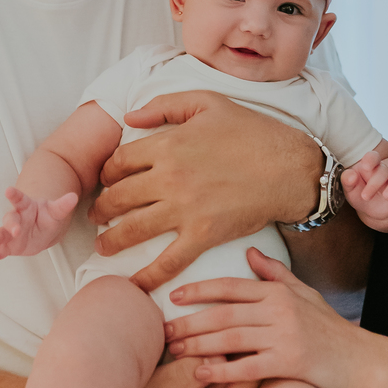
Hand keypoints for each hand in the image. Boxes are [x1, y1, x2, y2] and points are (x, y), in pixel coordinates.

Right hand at [0, 187, 77, 266]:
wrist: (43, 230)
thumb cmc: (47, 218)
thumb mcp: (56, 212)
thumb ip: (62, 206)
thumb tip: (73, 197)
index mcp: (25, 206)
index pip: (19, 199)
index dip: (14, 195)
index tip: (9, 190)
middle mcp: (15, 218)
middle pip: (10, 219)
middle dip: (11, 224)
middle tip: (15, 230)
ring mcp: (9, 233)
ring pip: (0, 234)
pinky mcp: (8, 246)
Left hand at [89, 91, 321, 291]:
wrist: (289, 168)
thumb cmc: (253, 132)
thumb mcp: (207, 103)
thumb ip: (164, 106)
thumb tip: (129, 116)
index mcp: (168, 145)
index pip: (119, 162)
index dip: (107, 174)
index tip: (107, 182)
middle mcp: (169, 178)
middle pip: (119, 197)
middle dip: (102, 208)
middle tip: (97, 216)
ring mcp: (184, 209)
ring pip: (133, 229)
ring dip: (112, 240)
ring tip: (103, 246)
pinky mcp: (203, 235)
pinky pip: (168, 261)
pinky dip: (148, 276)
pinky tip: (133, 284)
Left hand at [162, 248, 362, 387]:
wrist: (363, 360)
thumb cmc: (331, 329)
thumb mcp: (305, 294)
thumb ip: (275, 274)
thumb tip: (250, 251)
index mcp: (279, 292)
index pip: (231, 287)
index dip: (199, 291)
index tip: (173, 297)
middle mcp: (280, 310)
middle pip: (224, 314)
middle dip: (189, 322)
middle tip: (162, 331)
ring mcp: (284, 337)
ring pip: (230, 339)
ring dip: (198, 346)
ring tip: (174, 351)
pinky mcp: (290, 364)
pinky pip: (247, 367)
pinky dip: (222, 372)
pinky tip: (201, 375)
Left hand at [341, 152, 387, 230]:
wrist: (372, 209)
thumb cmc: (359, 193)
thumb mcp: (350, 189)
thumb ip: (347, 181)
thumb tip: (350, 175)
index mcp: (369, 166)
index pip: (373, 156)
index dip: (371, 159)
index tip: (366, 166)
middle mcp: (384, 171)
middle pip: (383, 170)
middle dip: (375, 183)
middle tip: (365, 196)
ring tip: (386, 196)